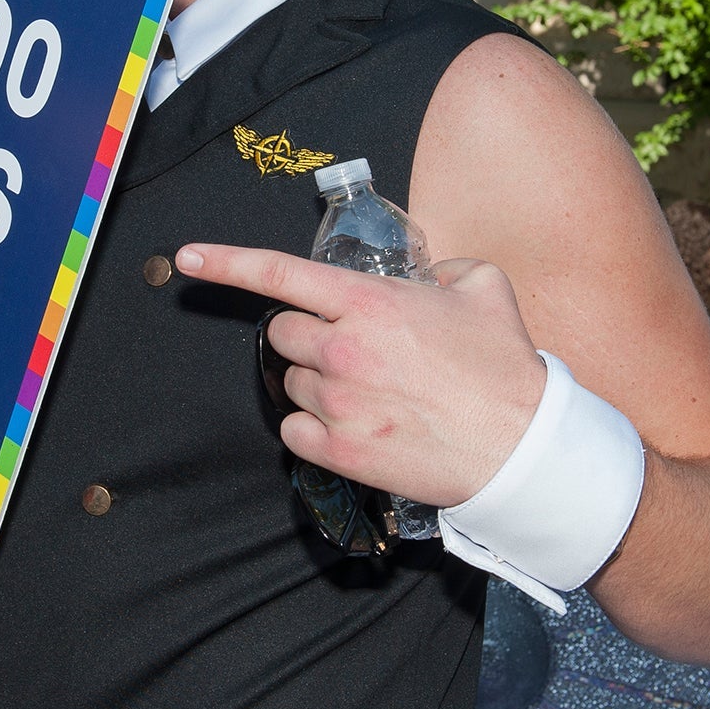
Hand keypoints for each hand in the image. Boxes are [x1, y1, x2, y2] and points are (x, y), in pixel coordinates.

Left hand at [175, 244, 547, 506]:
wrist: (521, 447)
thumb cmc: (504, 368)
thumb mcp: (485, 287)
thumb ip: (445, 269)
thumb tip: (427, 277)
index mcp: (369, 302)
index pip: (279, 273)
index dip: (226, 262)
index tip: (187, 257)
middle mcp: (342, 349)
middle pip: (281, 334)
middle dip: (307, 337)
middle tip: (353, 350)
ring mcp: (337, 403)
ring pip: (291, 383)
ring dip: (318, 383)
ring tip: (373, 394)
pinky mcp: (339, 450)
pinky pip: (295, 430)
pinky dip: (315, 427)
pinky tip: (356, 426)